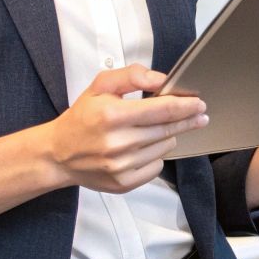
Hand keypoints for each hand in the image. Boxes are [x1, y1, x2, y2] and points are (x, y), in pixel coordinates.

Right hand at [45, 64, 207, 192]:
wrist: (58, 154)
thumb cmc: (82, 117)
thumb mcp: (100, 86)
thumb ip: (131, 75)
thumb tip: (160, 80)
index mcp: (112, 114)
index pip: (162, 109)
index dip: (186, 106)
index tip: (200, 104)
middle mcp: (118, 142)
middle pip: (168, 129)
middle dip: (187, 120)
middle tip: (200, 115)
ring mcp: (121, 166)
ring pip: (165, 147)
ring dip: (167, 137)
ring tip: (152, 131)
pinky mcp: (123, 183)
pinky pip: (156, 167)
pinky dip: (155, 156)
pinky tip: (142, 149)